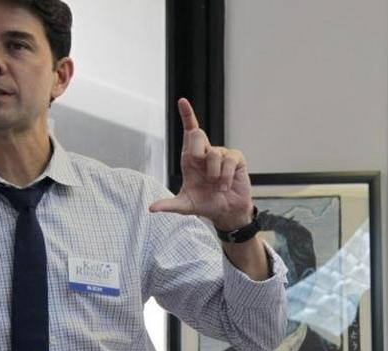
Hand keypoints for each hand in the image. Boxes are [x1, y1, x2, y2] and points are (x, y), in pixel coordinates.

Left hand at [148, 98, 253, 230]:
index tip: (182, 101)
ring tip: (217, 186)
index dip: (187, 115)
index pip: (189, 131)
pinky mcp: (236, 159)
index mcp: (191, 158)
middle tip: (202, 172)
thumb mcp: (185, 205)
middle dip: (197, 151)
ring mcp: (222, 154)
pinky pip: (229, 160)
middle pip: (198, 134)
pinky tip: (225, 185)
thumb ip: (169, 205)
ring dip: (214, 175)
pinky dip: (225, 176)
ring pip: (213, 154)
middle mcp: (206, 152)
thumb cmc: (206, 203)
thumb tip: (152, 208)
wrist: (226, 212)